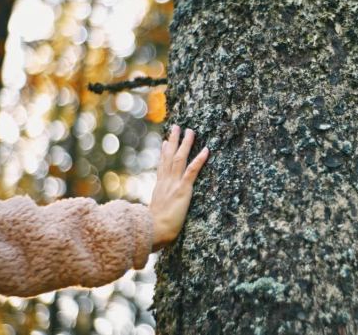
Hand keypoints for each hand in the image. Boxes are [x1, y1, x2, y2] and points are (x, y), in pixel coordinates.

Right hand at [150, 125, 208, 250]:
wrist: (154, 231)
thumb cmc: (153, 229)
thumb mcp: (153, 214)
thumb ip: (155, 208)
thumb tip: (151, 210)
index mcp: (159, 188)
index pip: (162, 166)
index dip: (164, 153)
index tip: (165, 141)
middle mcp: (165, 182)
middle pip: (169, 157)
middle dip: (173, 141)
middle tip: (177, 127)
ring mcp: (174, 184)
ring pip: (179, 159)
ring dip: (186, 144)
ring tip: (191, 131)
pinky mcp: (183, 189)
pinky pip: (192, 171)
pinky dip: (199, 159)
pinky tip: (206, 150)